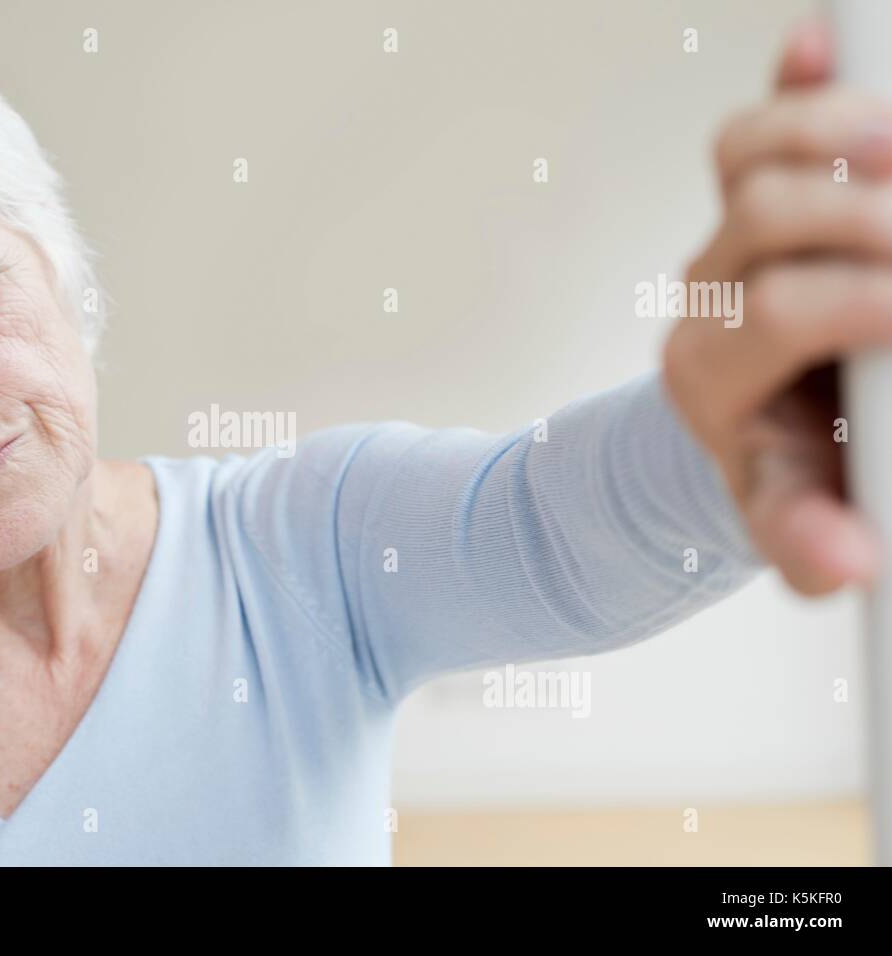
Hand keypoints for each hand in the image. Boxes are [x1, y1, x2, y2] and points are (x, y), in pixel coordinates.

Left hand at [664, 15, 891, 595]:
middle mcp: (711, 291)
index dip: (853, 302)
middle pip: (767, 213)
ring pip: (750, 154)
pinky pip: (767, 119)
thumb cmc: (786, 467)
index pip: (777, 311)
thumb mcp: (791, 513)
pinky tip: (823, 43)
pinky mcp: (760, 194)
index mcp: (712, 372)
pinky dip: (803, 76)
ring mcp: (731, 236)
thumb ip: (805, 538)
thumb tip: (843, 562)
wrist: (748, 428)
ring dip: (835, 130)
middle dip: (861, 214)